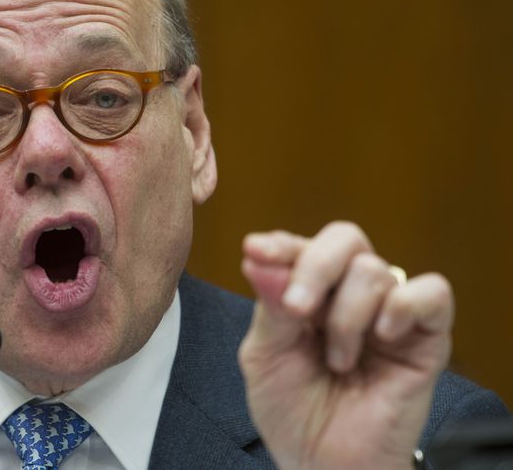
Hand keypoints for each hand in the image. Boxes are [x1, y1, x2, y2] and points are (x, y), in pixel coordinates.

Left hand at [238, 221, 452, 469]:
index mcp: (308, 292)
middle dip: (315, 267)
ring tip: (338, 362)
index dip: (280, 244)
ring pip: (375, 270)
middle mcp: (348, 294)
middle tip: (297, 309)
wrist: (323, 464)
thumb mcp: (264, 356)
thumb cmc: (292, 411)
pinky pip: (431, 293)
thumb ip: (269, 307)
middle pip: (344, 240)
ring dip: (347, 317)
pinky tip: (383, 334)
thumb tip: (259, 258)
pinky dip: (404, 305)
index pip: (300, 247)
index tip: (255, 251)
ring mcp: (389, 312)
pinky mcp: (426, 337)